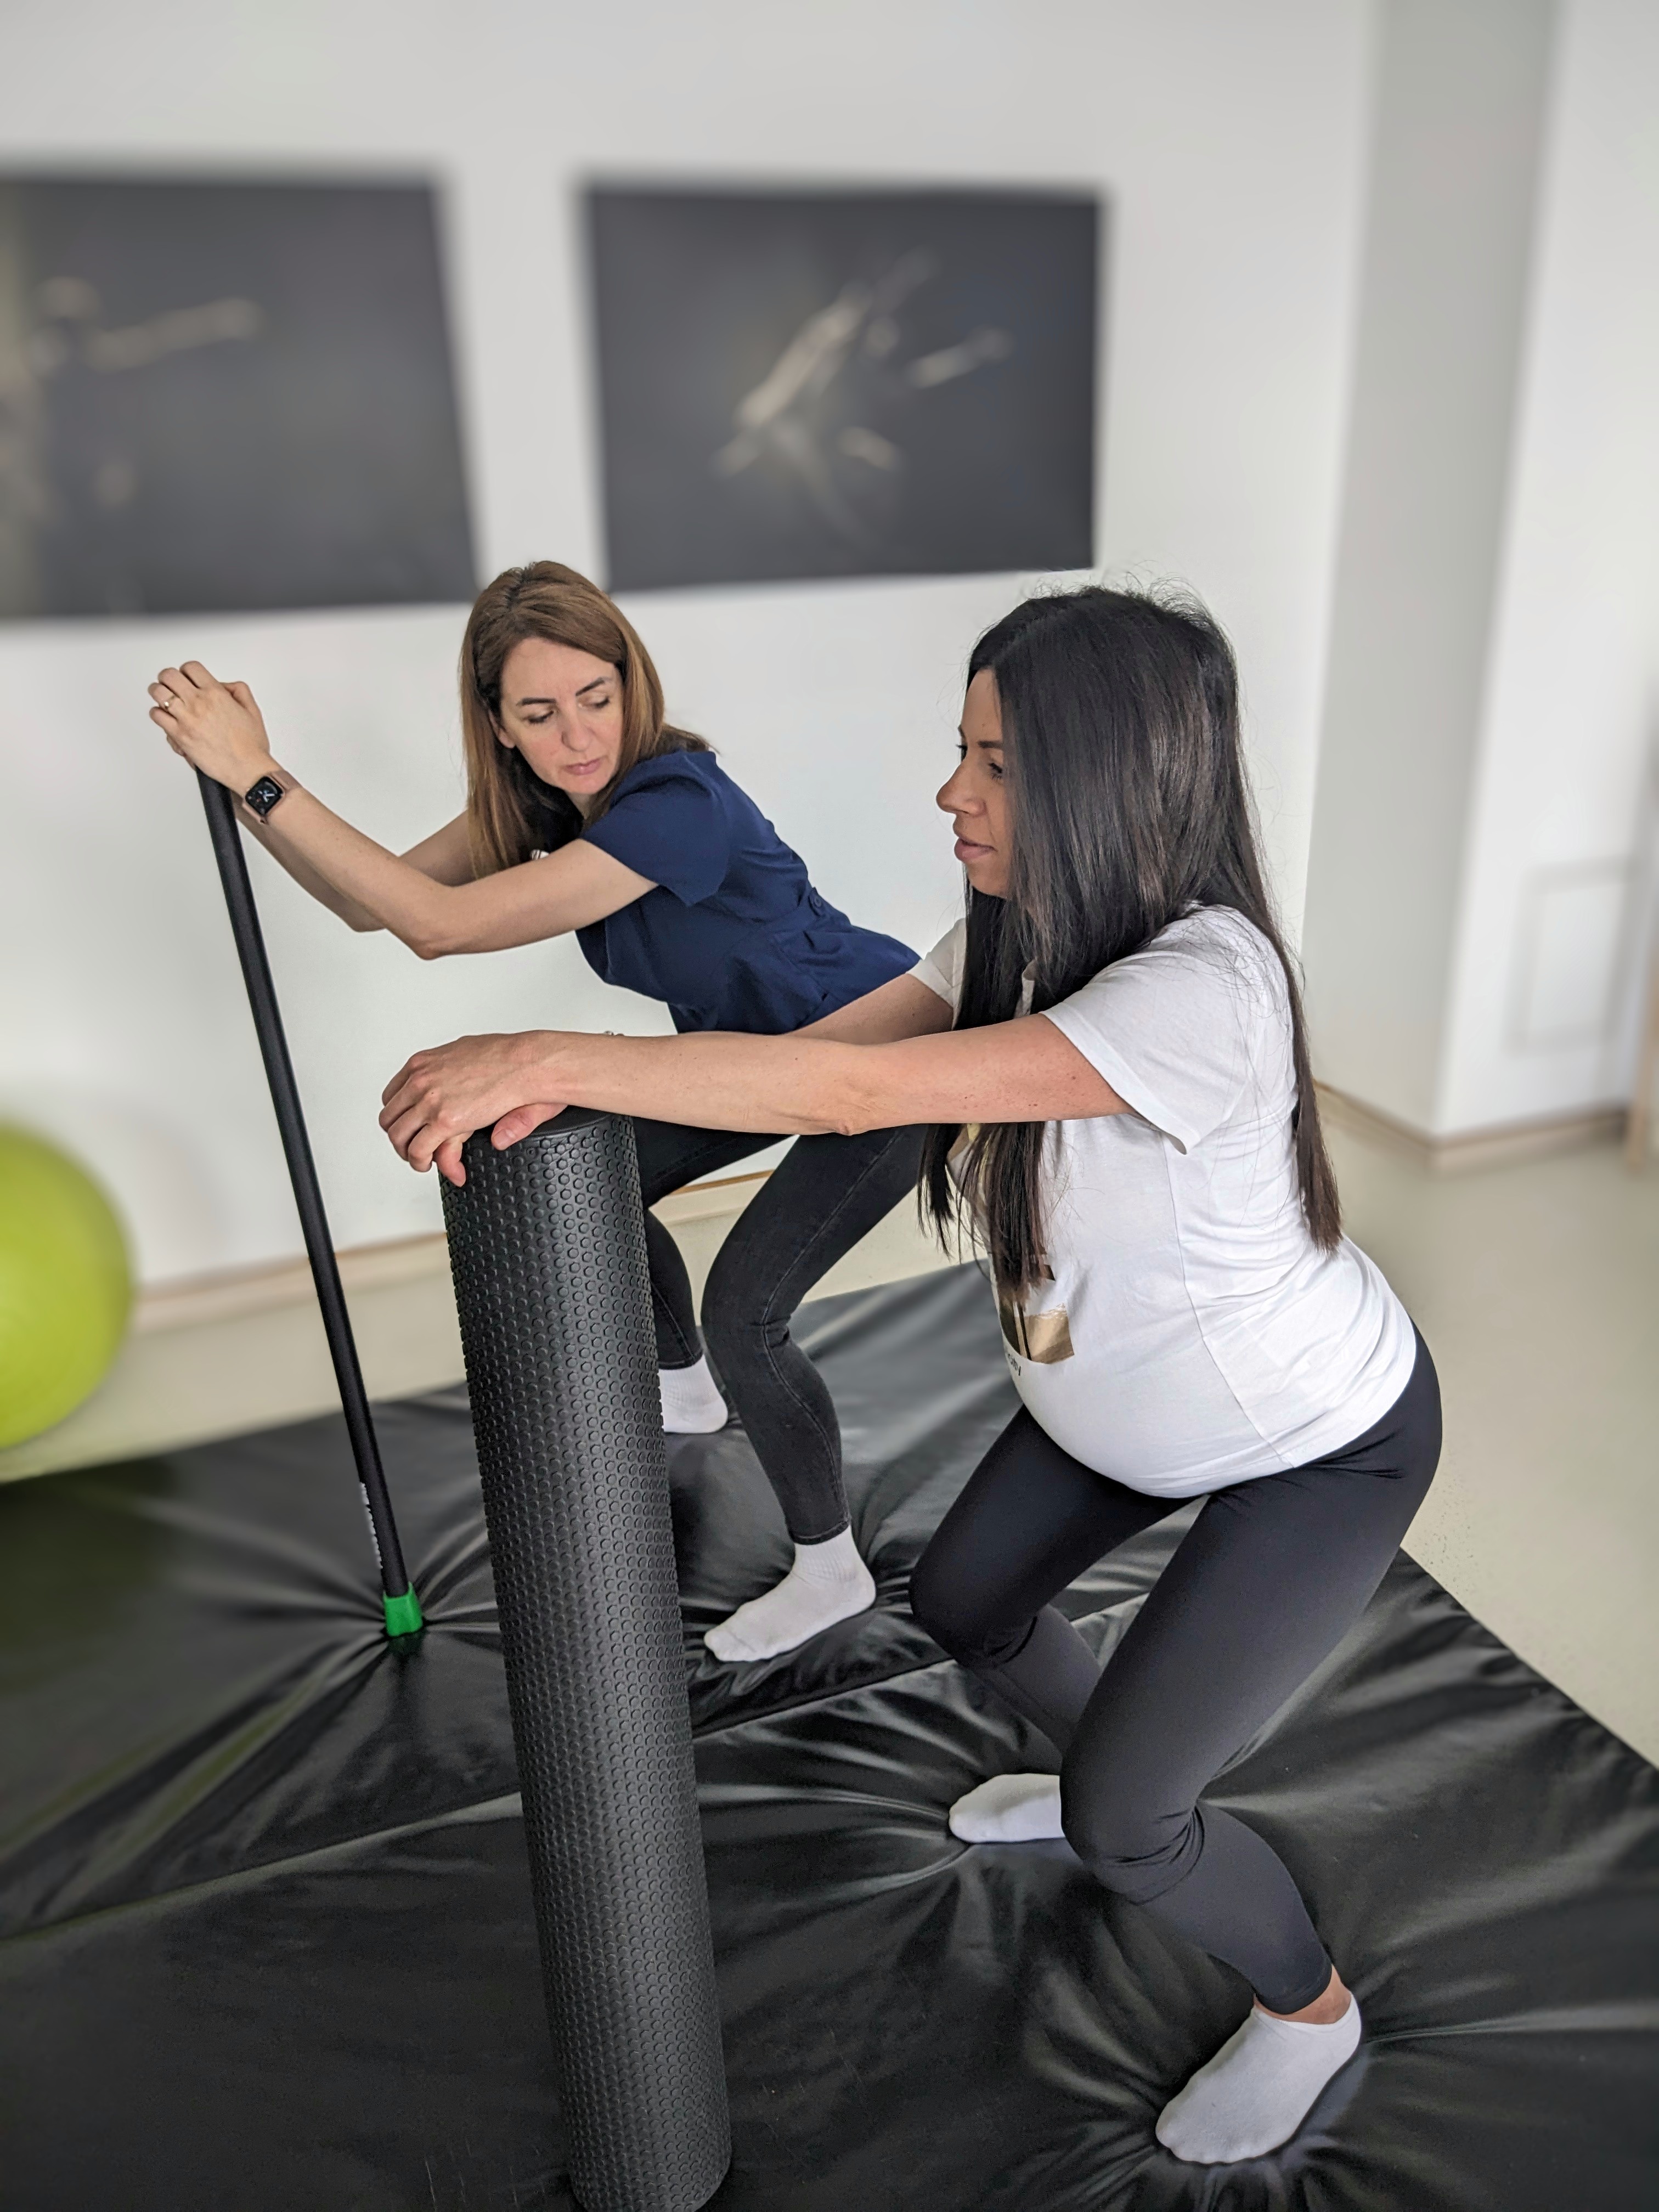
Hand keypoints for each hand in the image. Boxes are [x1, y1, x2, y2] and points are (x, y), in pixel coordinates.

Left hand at [149, 661, 273, 792]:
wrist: (247, 769)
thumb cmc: (250, 746)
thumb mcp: (252, 710)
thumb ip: (239, 691)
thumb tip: (223, 686)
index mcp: (216, 694)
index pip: (191, 667)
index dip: (186, 670)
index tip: (187, 676)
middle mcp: (199, 703)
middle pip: (169, 675)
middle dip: (168, 677)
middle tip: (170, 683)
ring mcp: (186, 719)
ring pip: (158, 693)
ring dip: (159, 692)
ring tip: (163, 697)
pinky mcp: (179, 735)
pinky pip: (157, 716)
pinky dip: (158, 714)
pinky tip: (165, 717)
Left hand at [379, 1032, 566, 1185]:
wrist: (531, 1061)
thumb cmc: (513, 1058)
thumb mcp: (476, 1060)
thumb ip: (463, 1081)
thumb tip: (453, 1095)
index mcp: (426, 1062)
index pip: (393, 1094)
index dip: (401, 1116)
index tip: (412, 1127)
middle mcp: (422, 1079)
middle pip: (390, 1117)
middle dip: (402, 1137)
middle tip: (416, 1148)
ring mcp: (430, 1100)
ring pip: (398, 1136)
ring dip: (408, 1152)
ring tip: (423, 1161)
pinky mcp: (445, 1120)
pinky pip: (418, 1150)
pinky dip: (422, 1162)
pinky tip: (432, 1165)